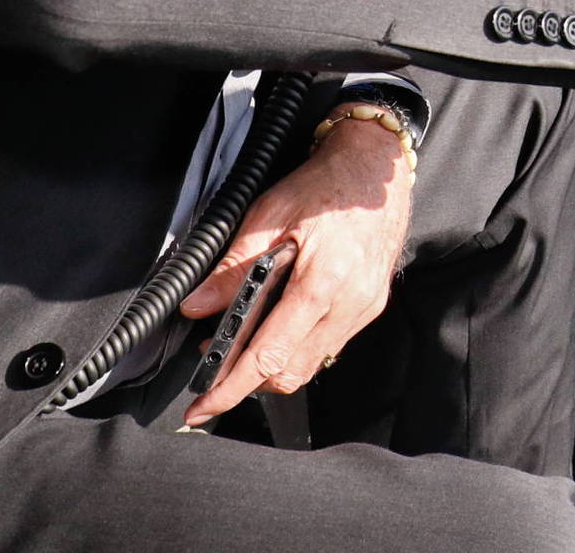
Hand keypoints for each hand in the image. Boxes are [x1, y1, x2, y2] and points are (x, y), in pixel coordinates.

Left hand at [179, 117, 412, 426]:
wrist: (377, 167)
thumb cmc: (328, 185)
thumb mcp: (269, 214)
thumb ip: (232, 266)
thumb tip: (198, 305)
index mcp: (323, 282)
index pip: (269, 355)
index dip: (231, 387)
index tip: (204, 406)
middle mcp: (349, 303)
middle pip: (289, 373)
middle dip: (247, 379)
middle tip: (215, 361)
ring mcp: (364, 307)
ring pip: (309, 365)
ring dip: (273, 365)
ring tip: (245, 339)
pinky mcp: (370, 306)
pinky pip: (328, 345)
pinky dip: (297, 347)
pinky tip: (280, 323)